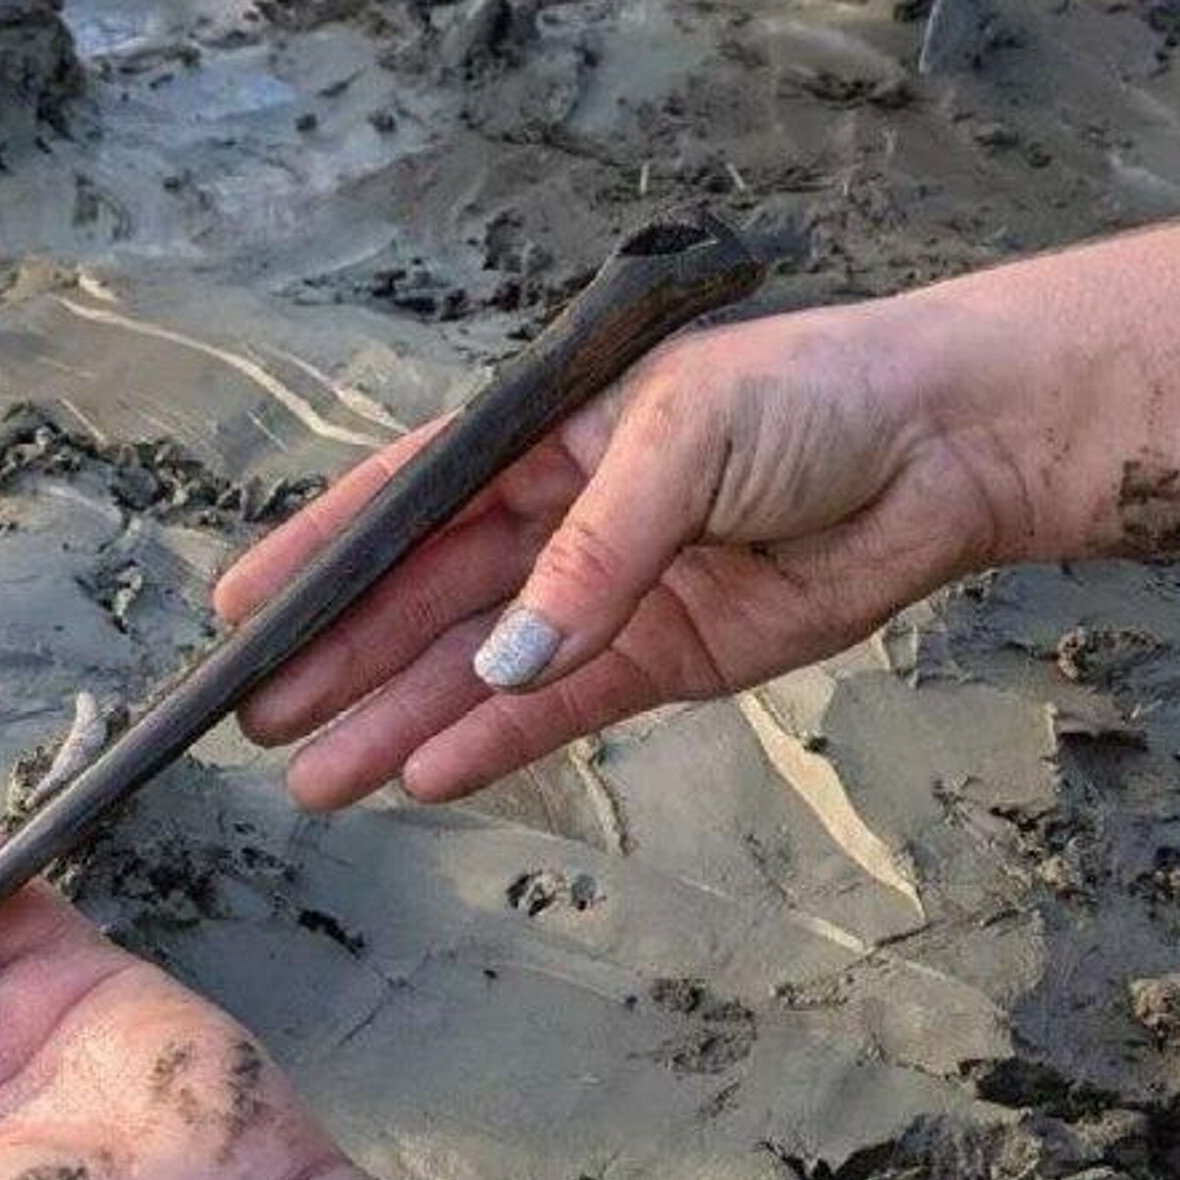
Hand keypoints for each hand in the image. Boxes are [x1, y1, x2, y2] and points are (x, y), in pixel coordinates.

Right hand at [215, 223, 1179, 810]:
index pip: (405, 499)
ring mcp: (610, 593)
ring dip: (402, 716)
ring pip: (481, 666)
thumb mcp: (679, 438)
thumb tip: (502, 658)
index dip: (320, 555)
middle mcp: (561, 518)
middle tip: (256, 720)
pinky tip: (427, 774)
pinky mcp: (669, 656)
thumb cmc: (809, 400)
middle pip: (427, 596)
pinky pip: (563, 709)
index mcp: (544, 436)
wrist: (945, 448)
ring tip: (317, 779)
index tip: (234, 610)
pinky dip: (498, 741)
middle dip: (343, 656)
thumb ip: (589, 552)